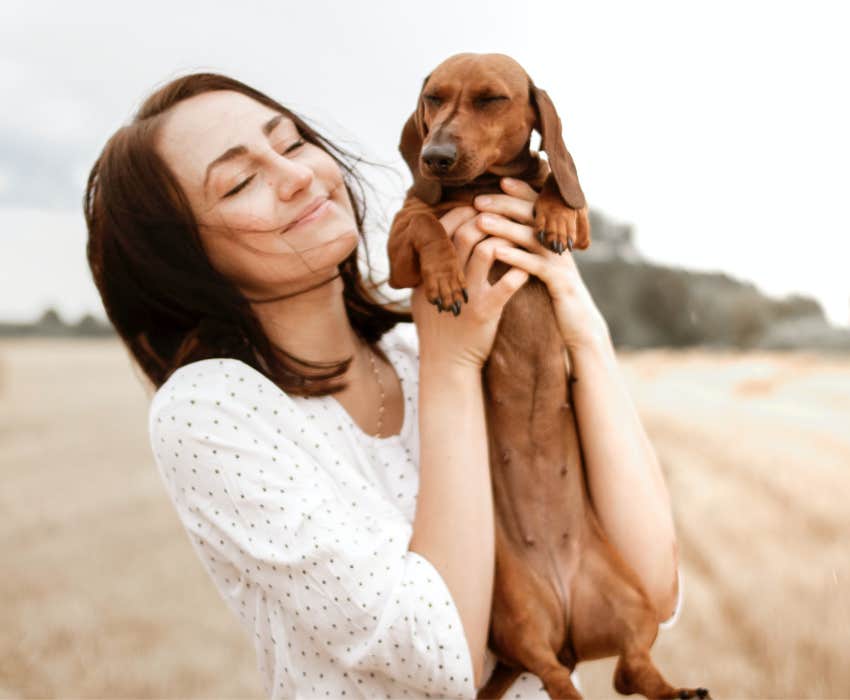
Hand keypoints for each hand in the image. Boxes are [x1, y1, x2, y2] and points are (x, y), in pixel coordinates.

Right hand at [412, 206, 528, 369]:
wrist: (446, 362)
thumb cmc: (439, 325)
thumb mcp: (424, 294)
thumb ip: (430, 269)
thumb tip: (434, 240)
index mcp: (430, 271)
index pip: (444, 229)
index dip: (462, 213)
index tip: (477, 208)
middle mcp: (447, 279)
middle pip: (466, 233)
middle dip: (487, 219)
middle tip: (502, 217)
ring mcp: (466, 294)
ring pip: (487, 251)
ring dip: (506, 239)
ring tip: (518, 238)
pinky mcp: (485, 312)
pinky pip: (506, 285)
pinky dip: (519, 272)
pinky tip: (526, 269)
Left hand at [473, 178, 610, 350]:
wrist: (579, 325)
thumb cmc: (554, 296)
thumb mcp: (543, 267)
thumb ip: (531, 247)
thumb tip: (505, 230)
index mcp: (555, 238)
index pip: (538, 207)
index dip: (520, 192)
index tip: (498, 181)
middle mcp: (560, 244)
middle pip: (534, 215)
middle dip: (505, 204)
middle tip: (478, 199)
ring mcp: (562, 262)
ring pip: (532, 237)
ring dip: (505, 227)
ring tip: (481, 221)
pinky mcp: (560, 282)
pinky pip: (535, 265)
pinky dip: (515, 256)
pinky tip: (496, 252)